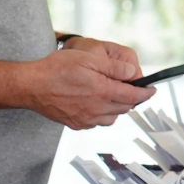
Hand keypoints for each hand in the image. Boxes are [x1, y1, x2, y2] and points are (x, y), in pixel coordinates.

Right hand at [20, 43, 151, 129]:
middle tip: (129, 88)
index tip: (152, 90)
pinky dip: (101, 114)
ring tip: (109, 94)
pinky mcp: (76, 124)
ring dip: (116, 107)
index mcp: (103, 91)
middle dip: (130, 98)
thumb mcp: (88, 59)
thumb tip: (134, 73)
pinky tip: (93, 103)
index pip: (134, 96)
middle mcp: (97, 109)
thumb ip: (114, 68)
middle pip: (124, 108)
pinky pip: (96, 122)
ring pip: (112, 117)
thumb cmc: (56, 69)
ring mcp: (86, 119)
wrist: (32, 86)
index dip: (146, 93)